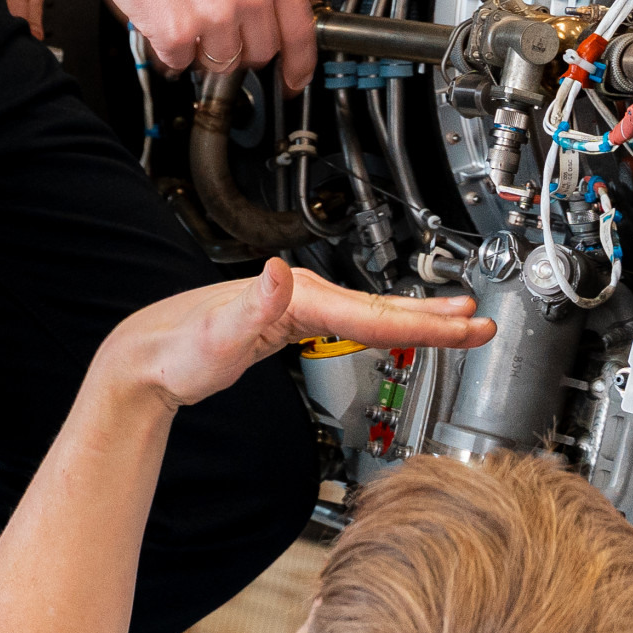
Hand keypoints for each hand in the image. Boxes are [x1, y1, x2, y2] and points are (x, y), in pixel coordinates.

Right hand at [78, 0, 320, 92]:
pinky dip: (171, 50)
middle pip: (262, 53)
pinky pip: (183, 63)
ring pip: (224, 64)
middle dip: (243, 46)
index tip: (293, 76)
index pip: (302, 32)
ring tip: (189, 14)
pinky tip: (166, 19)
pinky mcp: (177, 32)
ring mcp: (215, 15)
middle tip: (221, 24)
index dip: (299, 63)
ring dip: (206, 50)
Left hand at [96, 258, 489, 412]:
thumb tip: (278, 275)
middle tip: (484, 326)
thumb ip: (251, 305)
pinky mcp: (295, 322)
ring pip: (373, 314)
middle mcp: (302, 293)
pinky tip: (399, 329)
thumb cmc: (177, 349)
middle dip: (436, 318)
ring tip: (462, 322)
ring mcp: (300, 306)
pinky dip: (386, 326)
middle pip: (382, 309)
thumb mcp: (216, 334)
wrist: (148, 357)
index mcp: (297, 296)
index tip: (463, 329)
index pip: (371, 315)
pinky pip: (355, 324)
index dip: (422, 324)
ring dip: (420, 319)